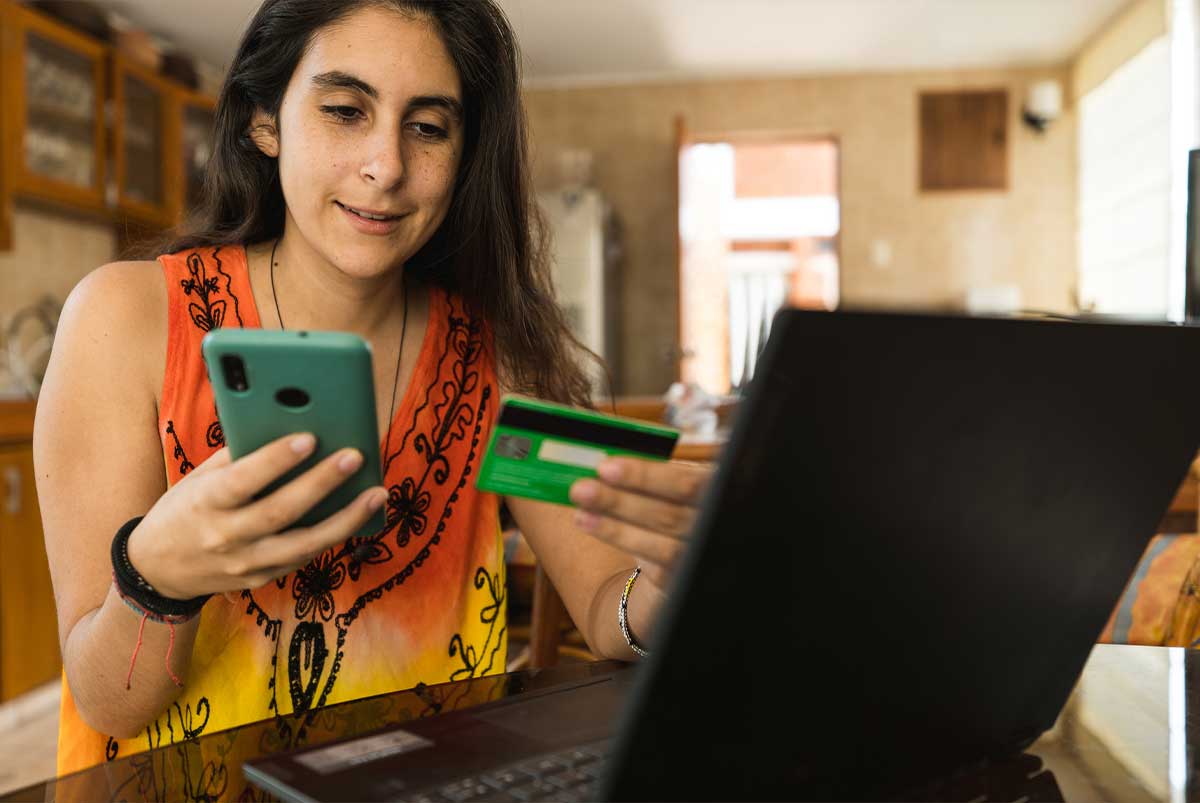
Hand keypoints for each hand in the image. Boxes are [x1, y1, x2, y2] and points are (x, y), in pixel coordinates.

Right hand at [127, 433, 386, 599]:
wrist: (158, 570)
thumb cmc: (184, 509)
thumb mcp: (197, 480)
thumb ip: (237, 458)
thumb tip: (286, 426)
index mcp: (205, 504)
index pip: (244, 480)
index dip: (276, 459)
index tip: (309, 436)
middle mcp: (225, 537)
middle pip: (281, 511)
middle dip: (321, 483)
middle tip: (355, 456)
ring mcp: (246, 564)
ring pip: (303, 544)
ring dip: (346, 519)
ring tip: (377, 493)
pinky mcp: (261, 579)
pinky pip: (303, 557)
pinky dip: (333, 535)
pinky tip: (359, 514)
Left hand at [568, 457, 712, 588]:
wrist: (682, 547)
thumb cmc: (668, 500)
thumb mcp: (665, 482)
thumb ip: (643, 473)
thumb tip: (596, 461)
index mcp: (715, 487)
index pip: (686, 481)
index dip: (646, 476)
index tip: (605, 467)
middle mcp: (716, 521)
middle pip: (670, 515)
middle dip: (621, 501)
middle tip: (581, 488)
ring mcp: (701, 552)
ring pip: (662, 545)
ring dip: (615, 526)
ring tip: (580, 511)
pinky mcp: (682, 578)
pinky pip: (653, 564)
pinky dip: (619, 539)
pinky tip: (590, 524)